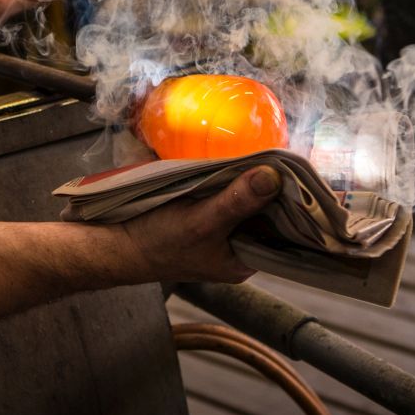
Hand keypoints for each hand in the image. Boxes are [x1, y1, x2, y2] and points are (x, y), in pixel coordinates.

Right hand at [119, 166, 281, 283]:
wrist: (118, 243)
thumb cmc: (158, 242)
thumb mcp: (201, 222)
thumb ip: (236, 202)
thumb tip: (272, 177)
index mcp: (246, 259)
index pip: (284, 230)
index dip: (293, 202)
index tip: (297, 173)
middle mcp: (239, 246)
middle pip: (268, 212)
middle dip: (273, 188)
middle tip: (281, 156)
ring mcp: (223, 230)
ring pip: (249, 201)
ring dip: (253, 181)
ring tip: (264, 154)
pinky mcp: (208, 214)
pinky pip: (230, 195)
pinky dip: (234, 180)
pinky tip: (237, 164)